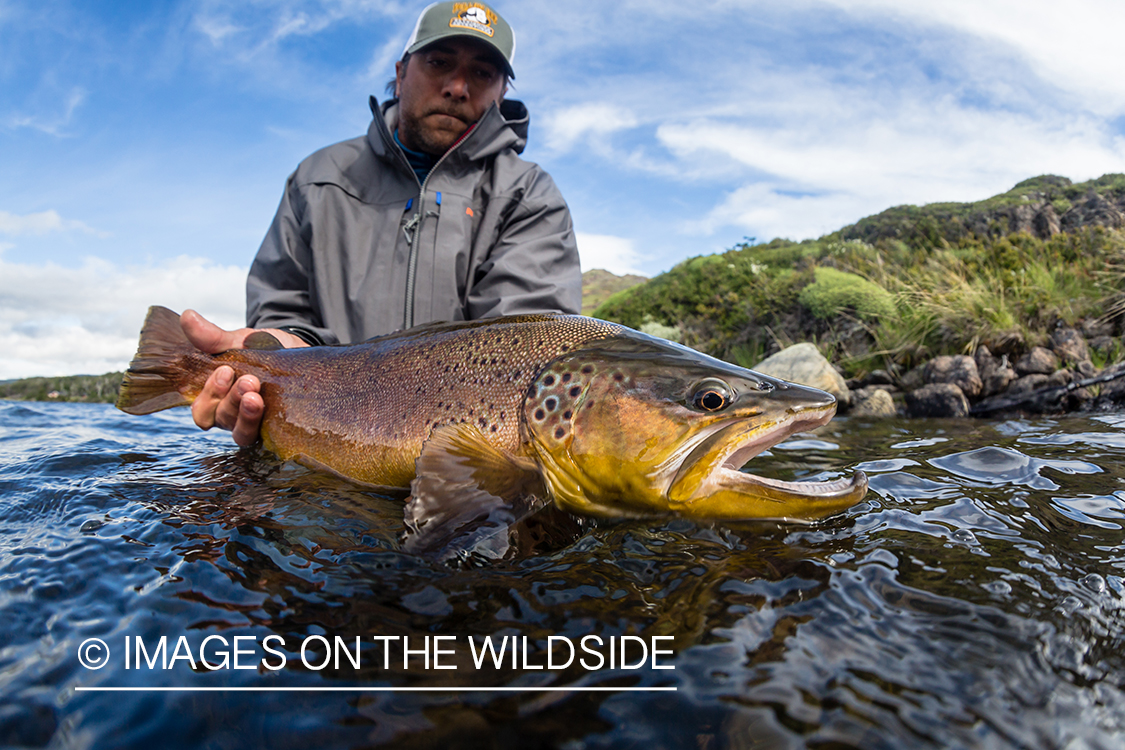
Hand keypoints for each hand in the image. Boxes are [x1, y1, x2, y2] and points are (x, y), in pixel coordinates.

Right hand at [180, 309, 308, 446]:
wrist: (297, 352)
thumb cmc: (262, 350)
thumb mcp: (238, 342)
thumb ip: (213, 337)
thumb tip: (187, 316)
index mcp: (217, 398)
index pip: (202, 410)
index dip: (209, 395)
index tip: (224, 371)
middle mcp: (232, 415)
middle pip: (222, 418)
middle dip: (232, 399)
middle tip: (249, 381)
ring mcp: (255, 424)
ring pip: (242, 432)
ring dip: (247, 415)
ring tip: (257, 397)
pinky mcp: (278, 427)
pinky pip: (270, 435)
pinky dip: (269, 422)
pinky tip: (276, 408)